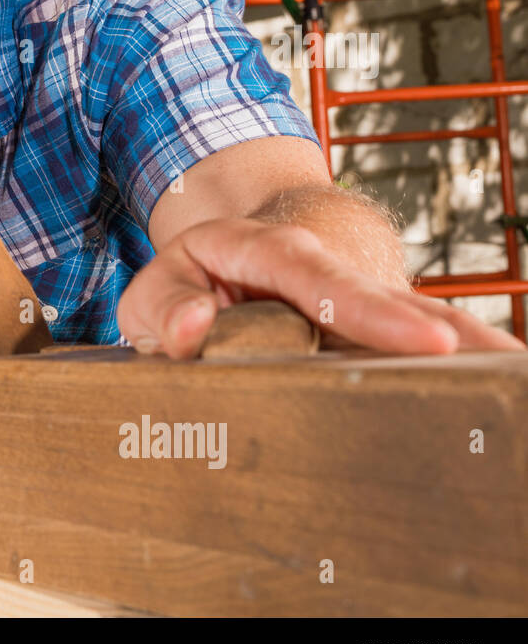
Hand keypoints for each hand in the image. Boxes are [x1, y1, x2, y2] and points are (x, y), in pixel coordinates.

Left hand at [116, 218, 527, 357]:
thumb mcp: (152, 294)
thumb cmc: (181, 287)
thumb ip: (165, 308)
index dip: (373, 311)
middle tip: (501, 365)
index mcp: (264, 254)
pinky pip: (411, 349)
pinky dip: (451, 368)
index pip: (321, 279)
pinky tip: (491, 389)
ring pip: (416, 321)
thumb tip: (190, 331)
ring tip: (510, 379)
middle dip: (445, 334)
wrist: (214, 267)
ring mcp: (350, 302)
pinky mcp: (365, 335)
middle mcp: (320, 272)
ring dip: (466, 350)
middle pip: (389, 300)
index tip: (426, 343)